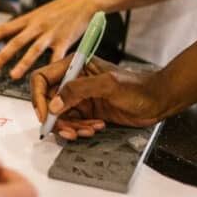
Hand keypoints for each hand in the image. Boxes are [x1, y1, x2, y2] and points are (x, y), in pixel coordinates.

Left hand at [0, 0, 98, 77]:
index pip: (4, 29)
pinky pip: (57, 57)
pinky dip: (52, 68)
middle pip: (15, 42)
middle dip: (1, 56)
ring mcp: (51, 34)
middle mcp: (37, 26)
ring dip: (22, 64)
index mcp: (29, 18)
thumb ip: (26, 25)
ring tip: (12, 75)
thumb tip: (10, 35)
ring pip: (34, 50)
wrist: (85, 0)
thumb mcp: (39, 13)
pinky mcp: (65, 41)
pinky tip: (47, 78)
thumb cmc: (62, 8)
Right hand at [31, 56, 163, 139]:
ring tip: (88, 130)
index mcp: (74, 66)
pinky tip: (96, 127)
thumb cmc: (138, 87)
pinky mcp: (86, 112)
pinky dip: (80, 129)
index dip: (38, 98)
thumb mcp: (107, 85)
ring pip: (60, 117)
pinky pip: (72, 124)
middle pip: (48, 103)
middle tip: (70, 130)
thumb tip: (54, 104)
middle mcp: (73, 81)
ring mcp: (79, 98)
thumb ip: (78, 90)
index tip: (46, 115)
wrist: (157, 100)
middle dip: (57, 119)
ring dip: (71, 127)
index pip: (41, 79)